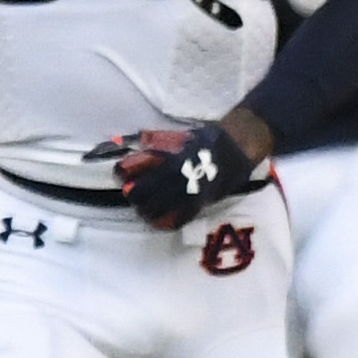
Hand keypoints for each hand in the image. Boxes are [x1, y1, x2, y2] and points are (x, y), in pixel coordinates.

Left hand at [109, 118, 271, 225]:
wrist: (237, 152)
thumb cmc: (208, 141)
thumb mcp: (183, 135)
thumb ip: (159, 140)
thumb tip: (135, 140)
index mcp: (178, 163)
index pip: (146, 174)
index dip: (130, 176)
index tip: (120, 175)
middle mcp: (183, 182)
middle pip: (150, 196)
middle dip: (136, 196)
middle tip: (129, 193)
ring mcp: (192, 196)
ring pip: (163, 210)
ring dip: (147, 211)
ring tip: (140, 208)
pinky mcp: (201, 205)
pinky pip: (180, 219)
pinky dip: (165, 222)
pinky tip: (156, 220)